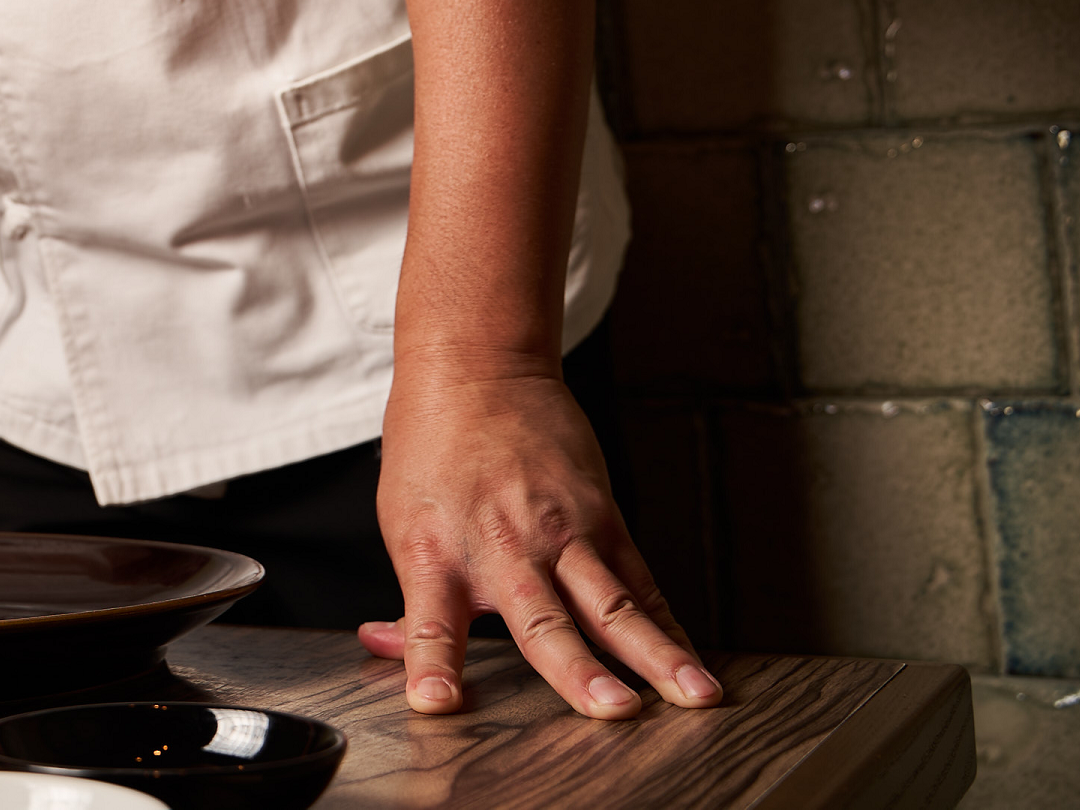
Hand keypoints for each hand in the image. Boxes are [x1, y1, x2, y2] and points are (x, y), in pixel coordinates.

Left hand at [359, 349, 720, 719]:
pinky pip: (640, 578)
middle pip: (542, 619)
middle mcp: (503, 548)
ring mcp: (560, 531)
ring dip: (653, 652)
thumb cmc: (432, 447)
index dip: (431, 662)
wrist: (477, 370)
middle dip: (577, 670)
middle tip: (611, 710)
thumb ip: (410, 598)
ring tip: (692, 694)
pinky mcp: (601, 515)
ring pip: (612, 601)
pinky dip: (666, 621)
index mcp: (438, 554)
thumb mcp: (401, 520)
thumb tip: (386, 649)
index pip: (430, 620)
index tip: (436, 702)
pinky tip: (692, 657)